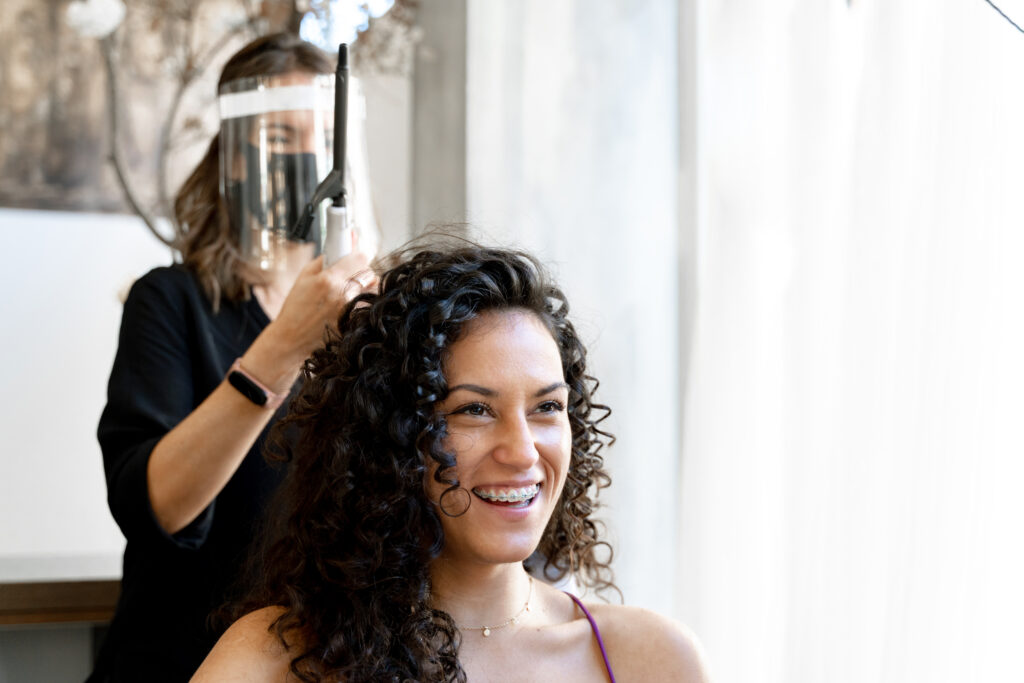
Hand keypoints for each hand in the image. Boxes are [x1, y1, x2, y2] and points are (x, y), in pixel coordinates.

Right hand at [247, 251, 374, 389]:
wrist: (291, 339)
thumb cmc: (295, 309)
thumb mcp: (303, 278)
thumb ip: (323, 261)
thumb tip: (340, 247)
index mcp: (328, 279)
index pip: (360, 258)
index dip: (359, 257)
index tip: (355, 259)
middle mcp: (342, 294)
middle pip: (369, 273)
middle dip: (362, 272)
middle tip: (351, 276)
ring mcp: (350, 310)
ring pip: (371, 290)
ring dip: (364, 288)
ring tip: (349, 292)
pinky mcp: (353, 322)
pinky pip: (366, 306)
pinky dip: (361, 303)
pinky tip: (347, 306)